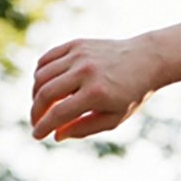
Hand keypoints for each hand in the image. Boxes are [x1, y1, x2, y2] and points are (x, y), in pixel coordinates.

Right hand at [30, 36, 160, 141]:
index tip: (36, 135)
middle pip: (46, 93)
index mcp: (96, 93)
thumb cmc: (130, 95)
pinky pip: (47, 58)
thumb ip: (84, 128)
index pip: (59, 113)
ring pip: (42, 74)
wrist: (145, 60)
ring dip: (35, 93)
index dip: (44, 127)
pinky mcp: (75, 44)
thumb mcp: (112, 119)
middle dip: (36, 112)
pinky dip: (40, 73)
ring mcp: (78, 54)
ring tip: (40, 106)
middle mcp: (85, 71)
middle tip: (35, 123)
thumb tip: (56, 136)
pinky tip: (43, 86)